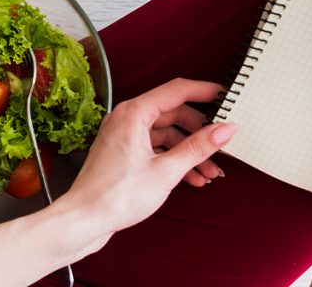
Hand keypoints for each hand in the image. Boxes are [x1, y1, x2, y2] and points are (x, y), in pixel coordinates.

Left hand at [55, 78, 235, 245]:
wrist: (85, 219)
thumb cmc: (116, 196)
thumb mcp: (166, 171)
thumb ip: (198, 148)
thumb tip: (224, 130)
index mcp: (133, 113)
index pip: (177, 91)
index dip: (205, 91)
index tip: (227, 95)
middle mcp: (126, 118)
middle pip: (173, 113)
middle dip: (200, 132)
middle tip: (222, 145)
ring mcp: (124, 135)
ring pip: (166, 133)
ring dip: (190, 151)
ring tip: (210, 171)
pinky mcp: (124, 152)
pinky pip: (155, 147)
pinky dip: (174, 159)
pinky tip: (193, 177)